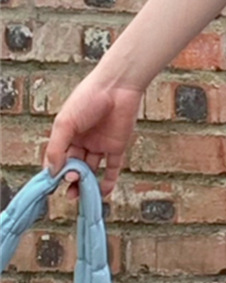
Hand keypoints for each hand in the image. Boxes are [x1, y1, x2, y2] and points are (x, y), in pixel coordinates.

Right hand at [42, 72, 143, 199]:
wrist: (117, 88)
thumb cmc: (87, 98)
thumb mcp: (65, 124)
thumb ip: (57, 148)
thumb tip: (51, 172)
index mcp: (67, 133)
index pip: (58, 157)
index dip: (55, 171)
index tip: (52, 183)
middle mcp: (83, 140)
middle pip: (75, 166)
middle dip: (71, 178)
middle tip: (70, 185)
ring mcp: (100, 145)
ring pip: (92, 170)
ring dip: (86, 183)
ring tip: (81, 194)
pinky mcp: (117, 147)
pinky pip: (112, 169)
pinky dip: (108, 182)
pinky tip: (101, 193)